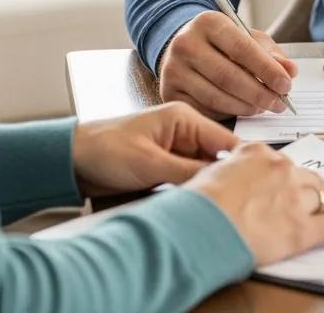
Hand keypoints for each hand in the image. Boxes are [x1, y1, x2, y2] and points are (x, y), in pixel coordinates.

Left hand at [72, 102, 238, 197]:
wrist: (70, 161)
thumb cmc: (104, 149)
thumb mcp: (149, 162)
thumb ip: (187, 171)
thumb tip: (220, 181)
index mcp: (184, 118)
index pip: (226, 139)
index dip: (241, 161)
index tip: (253, 184)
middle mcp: (184, 132)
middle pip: (218, 157)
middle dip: (225, 178)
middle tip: (235, 200)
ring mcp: (175, 151)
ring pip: (204, 171)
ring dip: (207, 186)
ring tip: (217, 204)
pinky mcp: (165, 168)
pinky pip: (189, 180)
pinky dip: (193, 192)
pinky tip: (196, 204)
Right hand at [158, 10, 297, 118]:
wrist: (186, 47)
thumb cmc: (223, 43)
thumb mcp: (249, 38)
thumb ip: (271, 54)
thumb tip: (289, 71)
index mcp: (208, 22)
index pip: (241, 48)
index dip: (266, 69)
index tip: (286, 84)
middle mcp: (186, 44)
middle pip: (228, 76)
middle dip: (259, 93)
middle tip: (280, 103)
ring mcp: (173, 70)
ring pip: (216, 97)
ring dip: (246, 107)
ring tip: (264, 107)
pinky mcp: (169, 93)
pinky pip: (204, 110)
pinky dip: (227, 114)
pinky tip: (242, 109)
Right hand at [188, 142, 323, 264]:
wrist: (201, 225)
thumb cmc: (198, 203)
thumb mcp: (212, 172)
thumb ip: (232, 170)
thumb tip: (233, 176)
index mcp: (259, 154)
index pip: (283, 163)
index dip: (292, 176)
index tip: (296, 180)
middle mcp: (281, 170)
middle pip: (309, 179)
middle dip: (321, 188)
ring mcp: (294, 198)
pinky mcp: (301, 229)